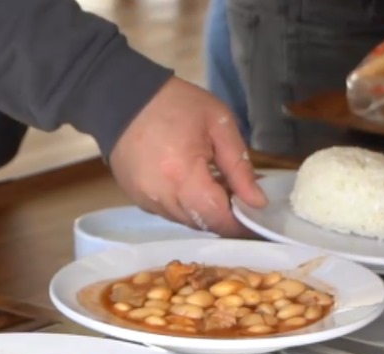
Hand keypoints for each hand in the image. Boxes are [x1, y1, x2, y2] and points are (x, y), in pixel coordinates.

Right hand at [107, 78, 267, 237]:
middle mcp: (163, 198)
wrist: (124, 98)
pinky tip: (192, 185)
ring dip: (205, 212)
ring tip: (217, 188)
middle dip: (225, 218)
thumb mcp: (219, 125)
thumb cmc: (176, 104)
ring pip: (186, 221)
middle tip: (242, 198)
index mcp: (184, 177)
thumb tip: (257, 202)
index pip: (219, 219)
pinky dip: (186, 206)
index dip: (242, 224)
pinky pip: (169, 212)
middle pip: (203, 225)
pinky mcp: (137, 199)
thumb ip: (240, 167)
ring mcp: (146, 202)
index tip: (259, 218)